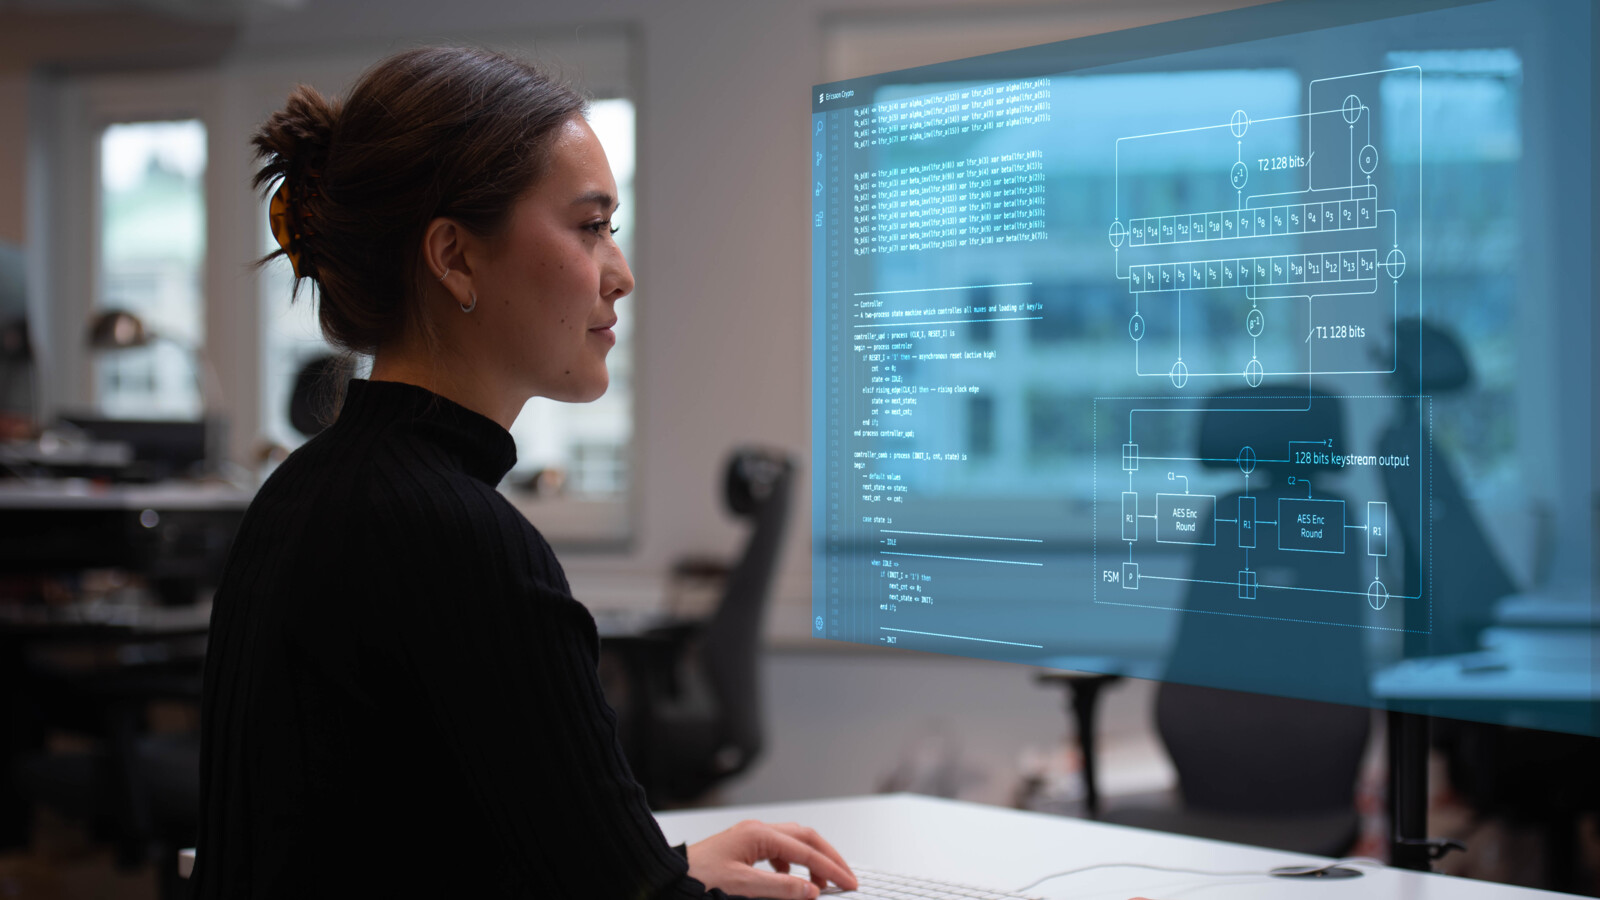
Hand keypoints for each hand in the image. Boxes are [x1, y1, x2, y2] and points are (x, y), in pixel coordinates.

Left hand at [686, 819, 857, 898]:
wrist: (667, 879)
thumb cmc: (696, 879)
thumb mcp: (742, 888)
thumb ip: (780, 888)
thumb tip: (811, 889)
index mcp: (758, 835)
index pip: (806, 850)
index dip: (830, 868)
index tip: (847, 883)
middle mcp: (756, 831)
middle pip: (804, 838)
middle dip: (827, 857)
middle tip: (845, 878)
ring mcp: (750, 837)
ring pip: (792, 843)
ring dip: (810, 860)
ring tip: (820, 883)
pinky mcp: (743, 849)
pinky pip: (778, 852)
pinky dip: (792, 866)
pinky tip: (790, 882)